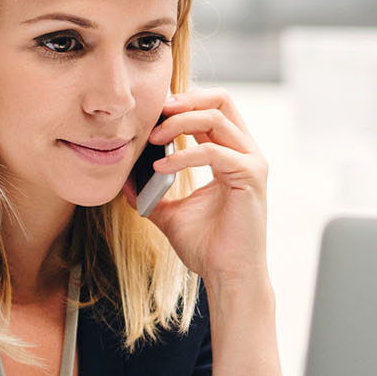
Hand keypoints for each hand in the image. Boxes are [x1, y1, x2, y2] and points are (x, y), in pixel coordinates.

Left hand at [126, 87, 268, 290]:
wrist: (227, 276)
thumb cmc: (207, 247)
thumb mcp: (170, 213)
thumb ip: (152, 192)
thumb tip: (125, 180)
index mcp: (232, 154)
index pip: (212, 108)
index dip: (182, 103)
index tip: (152, 115)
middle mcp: (246, 153)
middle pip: (221, 100)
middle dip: (185, 99)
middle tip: (155, 113)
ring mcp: (251, 163)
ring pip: (216, 117)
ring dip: (179, 122)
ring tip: (153, 138)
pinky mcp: (250, 177)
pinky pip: (214, 151)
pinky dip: (183, 156)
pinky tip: (161, 168)